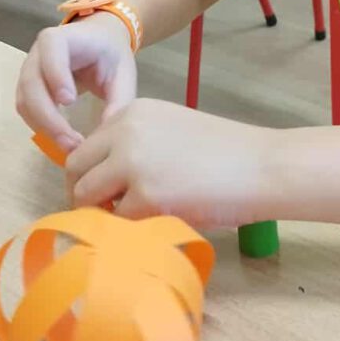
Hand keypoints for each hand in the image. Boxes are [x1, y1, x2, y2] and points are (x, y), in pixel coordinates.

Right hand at [15, 15, 137, 151]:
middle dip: (49, 116)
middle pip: (31, 83)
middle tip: (72, 142)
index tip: (70, 102)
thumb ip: (119, 101)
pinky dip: (40, 126)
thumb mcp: (123, 73)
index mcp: (64, 38)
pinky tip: (62, 139)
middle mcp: (39, 52)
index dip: (56, 74)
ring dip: (43, 127)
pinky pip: (26, 109)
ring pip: (24, 101)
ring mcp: (29, 70)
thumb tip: (106, 136)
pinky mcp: (28, 88)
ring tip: (70, 146)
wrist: (99, 44)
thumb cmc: (111, 55)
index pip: (51, 48)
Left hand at [65, 99, 271, 227]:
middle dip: (81, 195)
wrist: (264, 166)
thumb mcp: (172, 131)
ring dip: (100, 213)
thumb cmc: (228, 154)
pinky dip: (128, 228)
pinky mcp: (145, 196)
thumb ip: (137, 145)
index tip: (101, 192)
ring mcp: (132, 163)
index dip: (89, 173)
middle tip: (101, 215)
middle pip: (75, 169)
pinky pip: (118, 220)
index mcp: (132, 112)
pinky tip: (150, 226)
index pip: (87, 145)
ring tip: (127, 223)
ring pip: (86, 196)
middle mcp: (124, 131)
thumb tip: (107, 181)